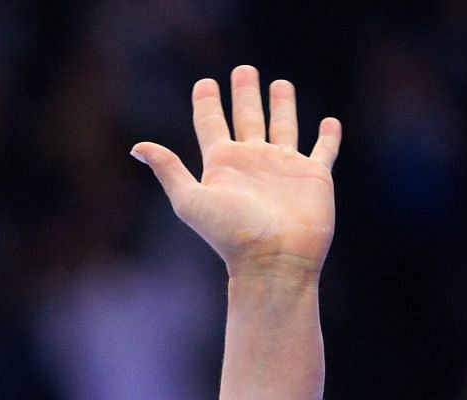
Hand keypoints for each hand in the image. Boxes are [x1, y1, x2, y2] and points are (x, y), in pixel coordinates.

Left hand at [132, 66, 340, 279]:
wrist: (274, 261)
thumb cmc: (231, 234)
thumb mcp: (190, 200)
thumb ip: (168, 170)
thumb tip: (137, 148)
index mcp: (222, 164)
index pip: (210, 124)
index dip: (206, 102)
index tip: (205, 82)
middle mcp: (252, 162)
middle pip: (247, 117)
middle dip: (245, 93)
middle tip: (243, 70)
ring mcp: (284, 168)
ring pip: (283, 126)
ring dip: (282, 105)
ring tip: (280, 83)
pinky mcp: (314, 177)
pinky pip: (323, 150)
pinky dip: (328, 136)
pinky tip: (329, 122)